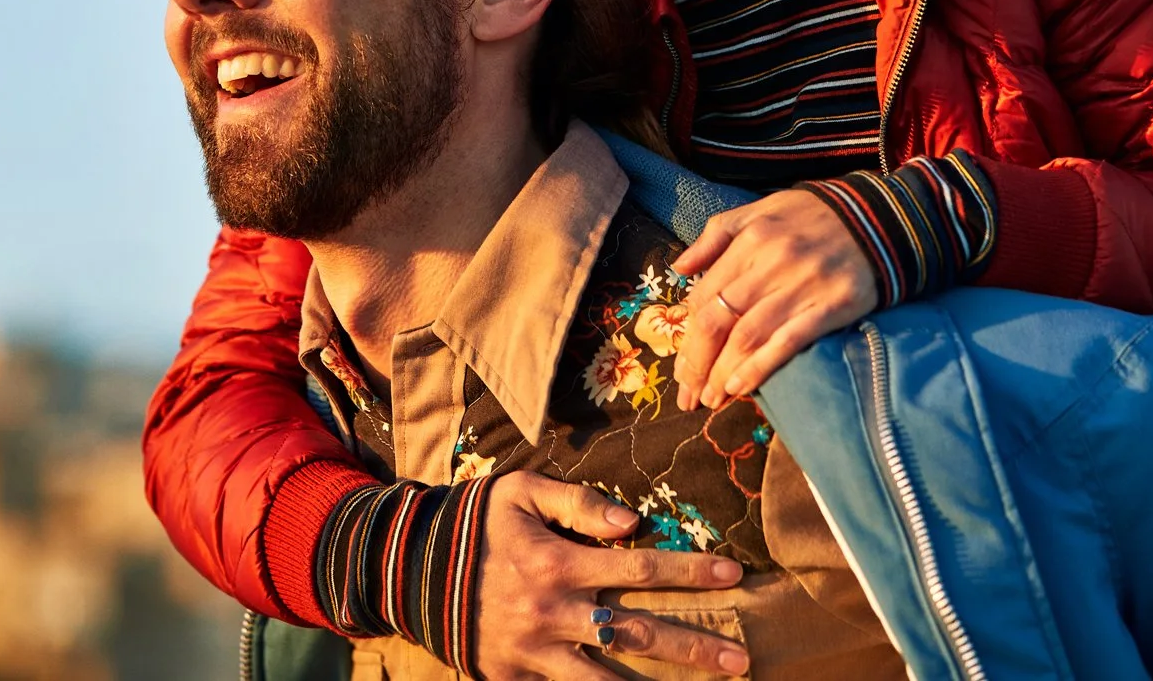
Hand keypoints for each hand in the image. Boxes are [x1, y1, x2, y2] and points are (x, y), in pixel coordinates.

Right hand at [474, 471, 750, 679]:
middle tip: (742, 659)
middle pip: (637, 633)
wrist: (410, 570)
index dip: (690, 571)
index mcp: (557, 562)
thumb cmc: (477, 524)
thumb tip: (632, 522)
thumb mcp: (520, 492)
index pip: (639, 567)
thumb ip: (578, 501)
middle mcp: (553, 612)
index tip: (734, 574)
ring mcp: (535, 654)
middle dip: (694, 648)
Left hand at [671, 189, 876, 409]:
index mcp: (749, 240)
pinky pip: (788, 342)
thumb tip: (678, 268)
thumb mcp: (757, 211)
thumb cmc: (810, 215)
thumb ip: (715, 236)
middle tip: (688, 395)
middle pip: (719, 320)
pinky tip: (741, 387)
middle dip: (697, 363)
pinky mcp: (831, 307)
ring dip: (723, 373)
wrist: (880, 219)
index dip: (687, 336)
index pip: (704, 296)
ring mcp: (801, 286)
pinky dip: (760, 367)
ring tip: (711, 399)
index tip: (681, 367)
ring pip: (748, 336)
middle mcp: (770, 263)